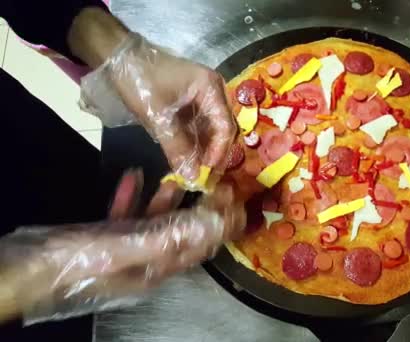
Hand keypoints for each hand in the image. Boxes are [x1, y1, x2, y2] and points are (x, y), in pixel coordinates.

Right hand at [0, 170, 244, 323]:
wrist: (26, 273)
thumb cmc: (79, 262)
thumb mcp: (130, 247)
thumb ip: (173, 235)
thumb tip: (216, 222)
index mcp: (161, 266)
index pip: (204, 243)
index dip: (224, 222)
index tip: (238, 196)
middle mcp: (150, 259)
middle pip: (188, 230)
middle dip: (204, 206)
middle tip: (218, 179)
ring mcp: (127, 248)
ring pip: (159, 220)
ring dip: (173, 197)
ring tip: (183, 173)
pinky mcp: (106, 237)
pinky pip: (128, 215)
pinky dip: (136, 196)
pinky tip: (134, 174)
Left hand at [110, 48, 236, 183]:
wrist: (119, 59)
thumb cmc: (141, 82)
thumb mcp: (158, 116)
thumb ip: (177, 147)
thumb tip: (192, 177)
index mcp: (211, 88)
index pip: (225, 125)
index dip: (219, 152)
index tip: (206, 172)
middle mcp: (213, 92)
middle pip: (223, 128)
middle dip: (214, 153)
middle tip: (203, 176)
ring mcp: (203, 97)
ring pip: (212, 130)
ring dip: (204, 150)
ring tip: (195, 171)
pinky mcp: (192, 104)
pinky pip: (200, 127)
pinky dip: (195, 143)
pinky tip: (188, 159)